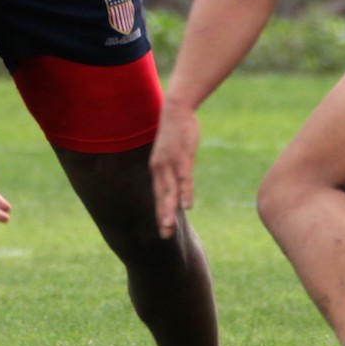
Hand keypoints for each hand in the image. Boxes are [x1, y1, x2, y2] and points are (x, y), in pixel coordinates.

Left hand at [150, 105, 198, 237]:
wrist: (176, 109)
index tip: (161, 229)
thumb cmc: (175, 132)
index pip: (158, 195)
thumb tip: (175, 179)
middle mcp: (160, 169)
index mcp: (157, 169)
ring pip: (169, 191)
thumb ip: (172, 167)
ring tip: (169, 226)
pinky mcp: (182, 157)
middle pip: (161, 197)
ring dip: (169, 210)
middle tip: (164, 236)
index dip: (159, 212)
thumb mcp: (171, 152)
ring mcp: (171, 164)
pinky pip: (184, 178)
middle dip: (162, 217)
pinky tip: (187, 206)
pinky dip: (185, 193)